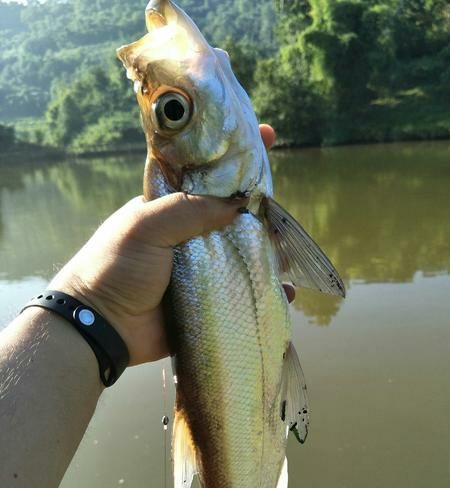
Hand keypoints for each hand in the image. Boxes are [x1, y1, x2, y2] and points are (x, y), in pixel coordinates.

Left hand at [49, 124, 291, 365]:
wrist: (101, 325)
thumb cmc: (116, 266)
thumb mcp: (146, 225)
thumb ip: (189, 209)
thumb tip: (238, 203)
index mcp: (173, 209)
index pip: (211, 177)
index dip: (238, 158)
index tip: (268, 137)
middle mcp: (191, 236)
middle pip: (236, 217)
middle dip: (262, 211)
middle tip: (282, 212)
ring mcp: (203, 270)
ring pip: (245, 256)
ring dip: (268, 254)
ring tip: (287, 255)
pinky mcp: (209, 302)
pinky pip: (244, 295)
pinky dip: (267, 293)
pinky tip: (286, 292)